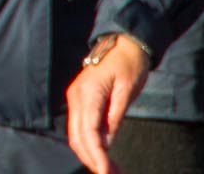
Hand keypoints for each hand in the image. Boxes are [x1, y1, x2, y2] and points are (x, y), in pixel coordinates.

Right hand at [67, 35, 151, 173]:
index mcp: (87, 93)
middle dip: (92, 159)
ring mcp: (75, 98)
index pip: (88, 132)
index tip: (107, 172)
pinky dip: (90, 143)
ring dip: (90, 154)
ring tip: (110, 169)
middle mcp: (76, 97)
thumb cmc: (128, 64)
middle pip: (77, 136)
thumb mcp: (128, 91)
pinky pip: (80, 127)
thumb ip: (115, 117)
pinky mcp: (80, 100)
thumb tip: (107, 144)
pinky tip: (103, 153)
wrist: (121, 42)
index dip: (97, 156)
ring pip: (76, 134)